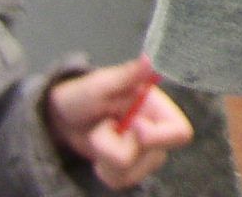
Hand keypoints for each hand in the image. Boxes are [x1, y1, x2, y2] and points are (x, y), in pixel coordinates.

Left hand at [41, 56, 193, 188]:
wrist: (61, 118)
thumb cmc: (82, 95)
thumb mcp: (101, 83)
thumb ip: (127, 75)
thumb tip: (150, 58)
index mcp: (159, 109)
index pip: (180, 133)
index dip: (156, 136)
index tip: (132, 124)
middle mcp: (157, 132)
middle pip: (153, 159)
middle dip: (118, 149)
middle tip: (103, 128)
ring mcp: (143, 153)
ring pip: (133, 174)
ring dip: (106, 159)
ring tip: (98, 137)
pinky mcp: (128, 169)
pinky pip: (121, 183)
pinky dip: (104, 172)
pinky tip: (98, 154)